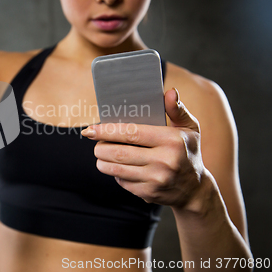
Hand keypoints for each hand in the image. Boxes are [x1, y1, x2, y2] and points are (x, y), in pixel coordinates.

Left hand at [81, 88, 207, 210]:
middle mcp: (164, 161)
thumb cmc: (188, 151)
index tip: (90, 129)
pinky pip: (123, 182)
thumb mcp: (189, 129)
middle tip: (94, 141)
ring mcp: (156, 180)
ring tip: (100, 154)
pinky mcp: (149, 194)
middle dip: (100, 147)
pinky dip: (115, 173)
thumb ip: (177, 110)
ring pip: (117, 169)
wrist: (196, 189)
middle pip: (119, 153)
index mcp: (172, 141)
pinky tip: (117, 167)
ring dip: (102, 161)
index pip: (132, 133)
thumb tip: (169, 92)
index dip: (107, 131)